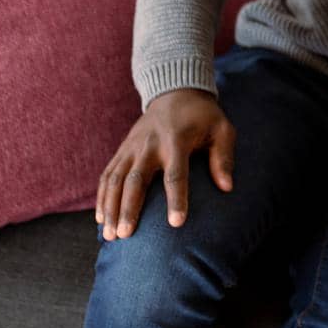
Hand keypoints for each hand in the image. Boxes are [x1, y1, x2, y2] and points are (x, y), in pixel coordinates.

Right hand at [96, 89, 235, 240]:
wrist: (175, 92)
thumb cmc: (203, 117)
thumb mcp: (222, 130)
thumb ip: (224, 158)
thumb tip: (227, 188)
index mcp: (177, 141)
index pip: (176, 174)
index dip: (176, 199)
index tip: (176, 224)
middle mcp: (149, 145)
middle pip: (136, 180)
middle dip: (129, 208)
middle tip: (126, 235)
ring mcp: (132, 147)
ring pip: (115, 180)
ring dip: (110, 207)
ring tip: (109, 235)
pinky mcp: (122, 149)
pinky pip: (108, 174)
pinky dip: (101, 196)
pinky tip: (101, 218)